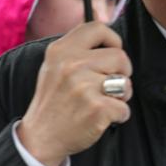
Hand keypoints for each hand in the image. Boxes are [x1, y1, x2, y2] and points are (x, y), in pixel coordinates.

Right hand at [16, 22, 132, 165]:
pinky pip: (124, 108)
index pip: (98, 28)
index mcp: (61, 50)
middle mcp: (72, 65)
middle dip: (122, 72)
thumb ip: (77, 49)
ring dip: (121, 96)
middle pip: (120, 56)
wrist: (40, 137)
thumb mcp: (54, 66)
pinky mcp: (97, 109)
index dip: (113, 40)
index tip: (112, 52)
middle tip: (110, 85)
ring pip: (125, 83)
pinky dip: (118, 116)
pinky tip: (101, 118)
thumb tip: (107, 35)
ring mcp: (85, 87)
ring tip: (104, 102)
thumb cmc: (53, 102)